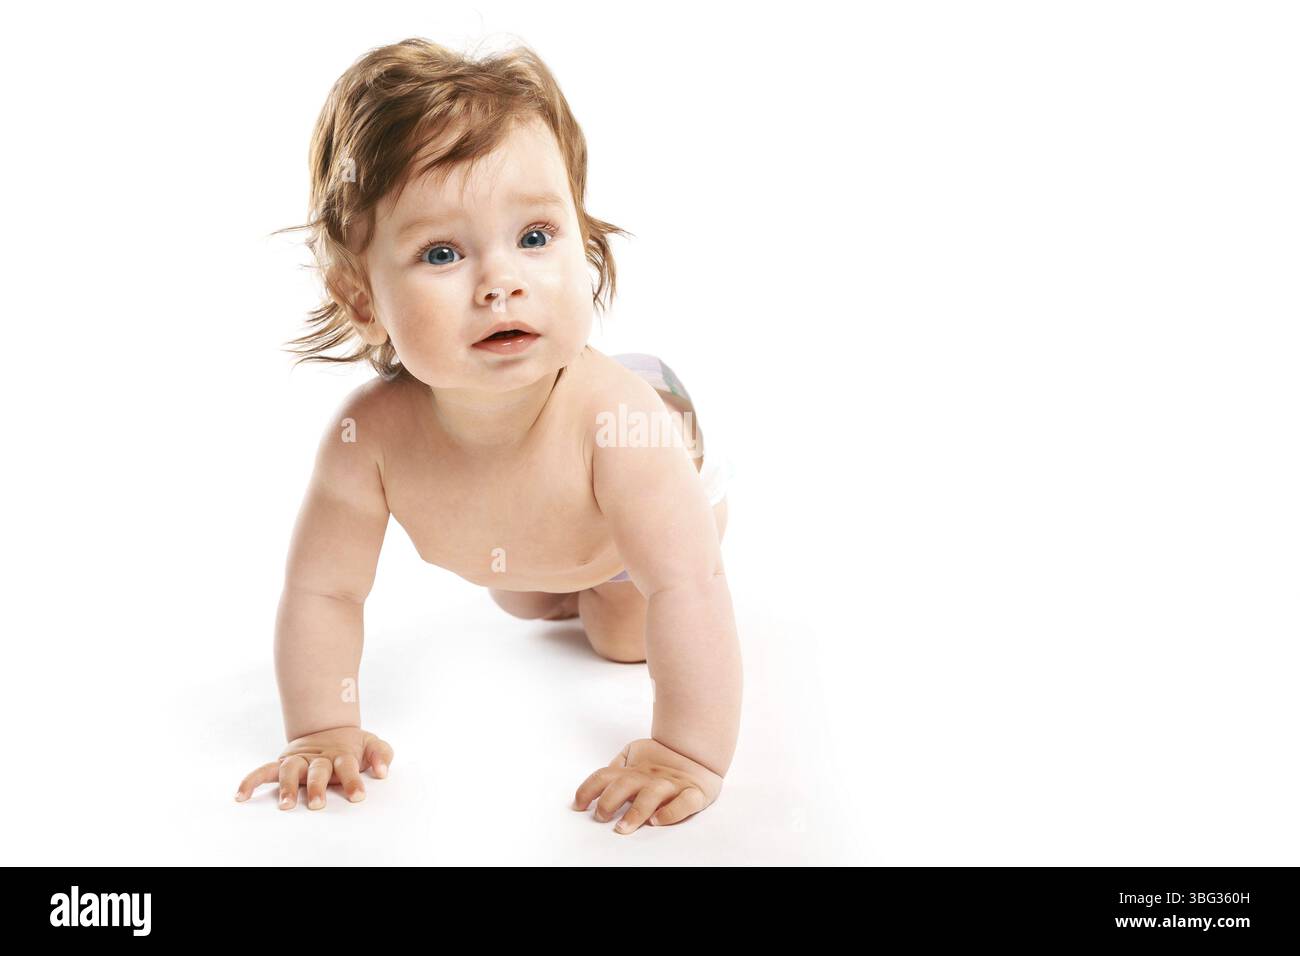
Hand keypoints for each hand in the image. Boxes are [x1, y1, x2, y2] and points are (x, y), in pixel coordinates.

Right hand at [234, 726, 393, 810]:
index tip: (358, 796)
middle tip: (318, 804)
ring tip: (285, 805)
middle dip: (317, 786)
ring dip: (286, 787)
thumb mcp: (372, 744)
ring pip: (289, 770)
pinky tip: (241, 796)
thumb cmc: (352, 744)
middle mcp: (318, 757)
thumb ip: (381, 755)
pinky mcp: (283, 762)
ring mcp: (299, 759)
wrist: (329, 726)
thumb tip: (382, 771)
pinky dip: (250, 781)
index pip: (346, 766)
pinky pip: (264, 771)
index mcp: (340, 754)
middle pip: (316, 770)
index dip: (353, 780)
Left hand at [572, 737, 723, 833]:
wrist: (698, 750)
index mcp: (633, 770)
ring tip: (623, 827)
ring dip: (635, 812)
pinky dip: (671, 812)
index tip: (577, 806)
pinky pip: (684, 803)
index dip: (588, 790)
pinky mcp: (693, 793)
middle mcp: (650, 776)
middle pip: (625, 785)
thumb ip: (616, 768)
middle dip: (610, 801)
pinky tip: (658, 821)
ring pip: (651, 795)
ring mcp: (671, 784)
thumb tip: (596, 785)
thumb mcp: (634, 755)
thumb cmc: (662, 759)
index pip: (604, 776)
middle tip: (601, 816)